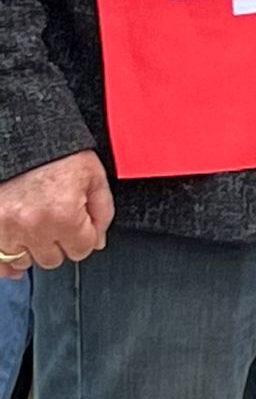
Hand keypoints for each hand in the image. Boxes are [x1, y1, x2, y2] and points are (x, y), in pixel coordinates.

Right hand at [0, 151, 113, 275]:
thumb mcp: (93, 175)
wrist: (21, 137)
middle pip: (53, 259)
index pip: (82, 249)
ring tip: (35, 224)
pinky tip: (16, 250)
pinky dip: (5, 258)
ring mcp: (5, 229)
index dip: (85, 235)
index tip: (80, 222)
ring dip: (32, 248)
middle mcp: (33, 226)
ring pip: (24, 261)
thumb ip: (102, 211)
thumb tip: (97, 241)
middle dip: (59, 243)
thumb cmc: (58, 153)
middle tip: (57, 221)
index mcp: (63, 214)